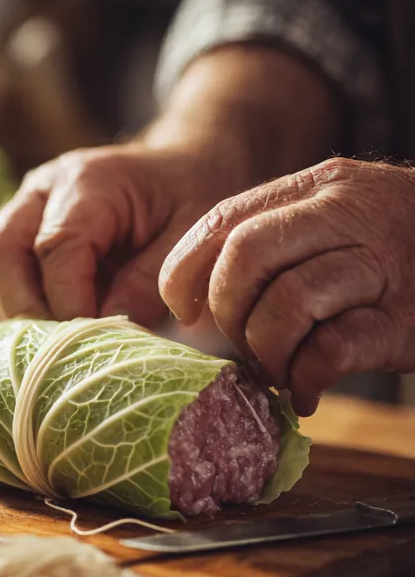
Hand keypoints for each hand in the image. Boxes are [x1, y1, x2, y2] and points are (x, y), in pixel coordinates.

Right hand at [0, 140, 243, 326]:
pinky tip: (55, 335)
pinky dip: (25, 308)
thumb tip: (102, 337)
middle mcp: (43, 189)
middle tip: (59, 356)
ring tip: (57, 349)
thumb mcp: (188, 241)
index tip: (91, 345)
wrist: (180, 170)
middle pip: (1, 252)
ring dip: (19, 313)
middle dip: (25, 311)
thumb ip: (147, 286)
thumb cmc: (189, 200)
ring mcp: (25, 208)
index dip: (67, 303)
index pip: (56, 247)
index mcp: (89, 180)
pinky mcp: (20, 231)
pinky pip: (5, 274)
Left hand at [160, 157, 414, 414]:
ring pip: (288, 302)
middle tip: (239, 341)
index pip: (224, 220)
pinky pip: (334, 349)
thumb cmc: (396, 248)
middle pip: (247, 255)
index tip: (184, 308)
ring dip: (266, 350)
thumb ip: (276, 241)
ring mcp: (383, 265)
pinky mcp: (406, 319)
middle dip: (228, 310)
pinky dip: (306, 377)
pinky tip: (307, 389)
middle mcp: (348, 214)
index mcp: (316, 187)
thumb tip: (198, 301)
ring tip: (276, 368)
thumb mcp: (336, 221)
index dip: (186, 268)